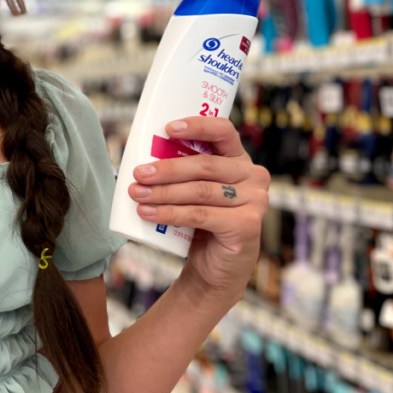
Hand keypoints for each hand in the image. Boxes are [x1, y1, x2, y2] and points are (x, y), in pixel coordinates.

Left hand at [127, 116, 269, 299]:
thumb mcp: (192, 191)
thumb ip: (180, 173)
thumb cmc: (200, 222)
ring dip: (163, 192)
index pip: (223, 131)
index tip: (167, 128)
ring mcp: (255, 200)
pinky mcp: (247, 225)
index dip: (197, 126)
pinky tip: (148, 213)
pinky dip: (170, 214)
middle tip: (139, 173)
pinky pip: (200, 214)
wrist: (216, 266)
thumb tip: (140, 161)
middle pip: (205, 165)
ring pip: (199, 191)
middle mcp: (253, 176)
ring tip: (137, 194)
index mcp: (239, 159)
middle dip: (167, 169)